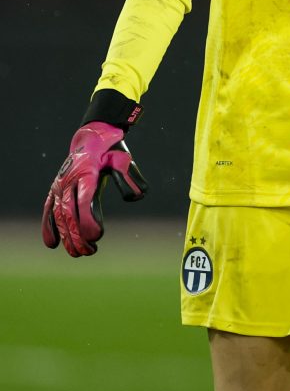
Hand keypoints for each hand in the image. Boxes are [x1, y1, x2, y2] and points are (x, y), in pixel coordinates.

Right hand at [42, 121, 147, 256]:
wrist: (91, 137)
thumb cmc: (110, 150)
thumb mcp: (122, 159)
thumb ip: (129, 177)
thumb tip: (138, 197)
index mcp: (86, 172)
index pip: (84, 200)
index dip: (88, 220)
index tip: (97, 236)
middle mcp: (69, 180)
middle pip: (69, 213)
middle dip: (77, 235)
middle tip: (89, 251)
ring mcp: (60, 185)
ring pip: (59, 215)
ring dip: (67, 236)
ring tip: (78, 253)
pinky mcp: (56, 189)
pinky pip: (49, 210)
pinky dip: (48, 226)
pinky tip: (52, 244)